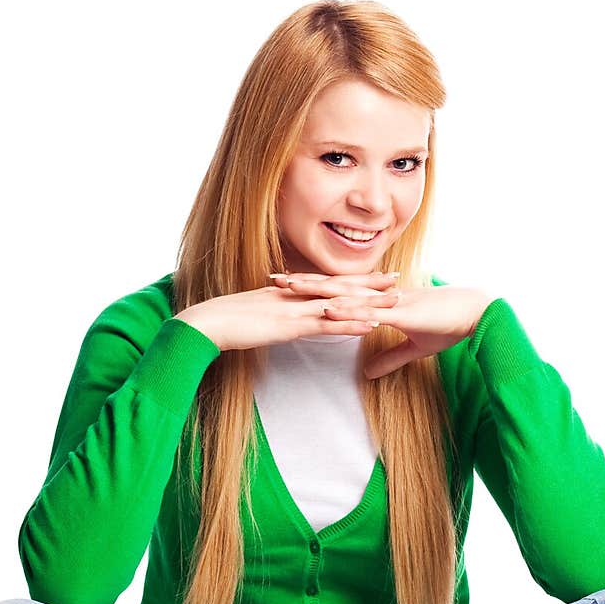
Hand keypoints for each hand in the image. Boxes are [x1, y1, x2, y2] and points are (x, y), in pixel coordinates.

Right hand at [175, 270, 401, 351]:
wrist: (207, 323)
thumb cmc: (225, 322)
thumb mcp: (255, 315)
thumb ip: (273, 313)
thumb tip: (285, 318)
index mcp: (288, 292)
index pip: (326, 283)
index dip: (351, 280)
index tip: (372, 278)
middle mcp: (295, 295)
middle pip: (339, 287)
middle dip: (369, 284)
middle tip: (397, 280)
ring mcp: (294, 309)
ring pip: (340, 304)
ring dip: (369, 303)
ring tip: (395, 302)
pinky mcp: (290, 326)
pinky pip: (326, 325)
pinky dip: (350, 324)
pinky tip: (370, 325)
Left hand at [275, 274, 495, 378]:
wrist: (477, 315)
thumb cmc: (450, 326)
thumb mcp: (414, 347)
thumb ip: (389, 358)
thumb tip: (366, 373)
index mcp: (380, 300)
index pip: (340, 291)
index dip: (314, 290)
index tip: (288, 288)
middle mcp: (379, 295)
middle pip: (333, 287)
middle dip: (303, 284)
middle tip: (272, 281)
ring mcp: (388, 301)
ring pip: (345, 294)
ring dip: (317, 292)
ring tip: (289, 289)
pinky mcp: (400, 312)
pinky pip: (368, 311)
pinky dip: (347, 311)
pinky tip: (326, 310)